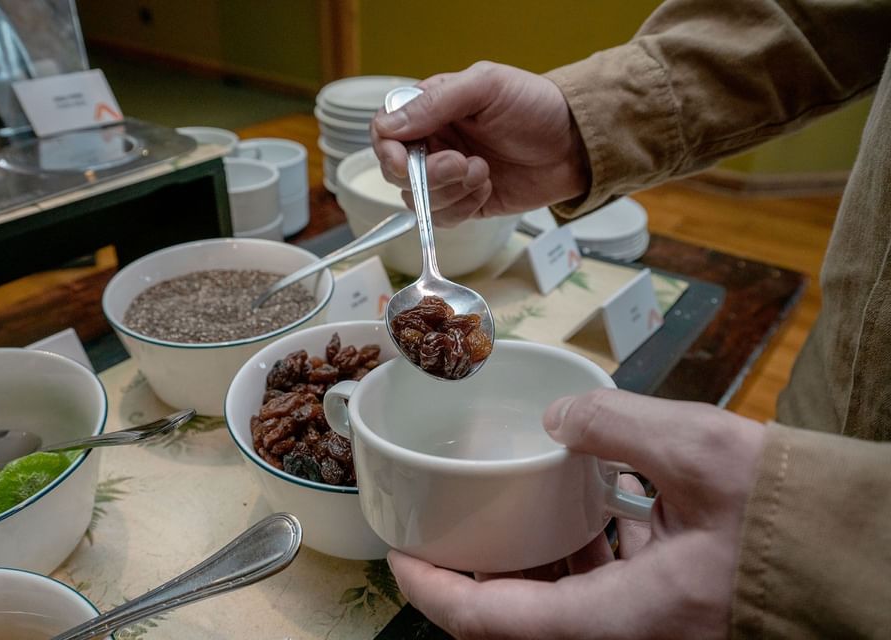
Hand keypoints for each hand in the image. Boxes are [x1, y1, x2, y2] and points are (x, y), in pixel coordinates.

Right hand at [371, 61, 589, 226]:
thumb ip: (436, 102)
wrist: (575, 146)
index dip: (388, 151)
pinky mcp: (465, 204)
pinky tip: (487, 190)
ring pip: (418, 200)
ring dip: (451, 192)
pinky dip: (463, 208)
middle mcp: (433, 143)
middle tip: (463, 164)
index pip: (385, 131)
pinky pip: (443, 218)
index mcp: (431, 109)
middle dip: (428, 175)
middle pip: (397, 172)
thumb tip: (389, 126)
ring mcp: (448, 176)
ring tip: (484, 173)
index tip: (405, 162)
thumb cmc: (536, 106)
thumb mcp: (486, 88)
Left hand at [387, 389, 766, 638]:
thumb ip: (616, 424)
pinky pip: (609, 585)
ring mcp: (650, 624)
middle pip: (522, 614)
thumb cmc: (796, 520)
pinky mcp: (672, 605)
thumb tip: (561, 417)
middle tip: (448, 522)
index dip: (433, 591)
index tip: (401, 557)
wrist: (868, 556)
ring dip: (533, 557)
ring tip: (508, 507)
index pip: (492, 622)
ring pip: (566, 600)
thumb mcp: (700, 450)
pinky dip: (587, 548)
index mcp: (620, 617)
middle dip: (479, 569)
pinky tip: (593, 503)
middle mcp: (627, 633)